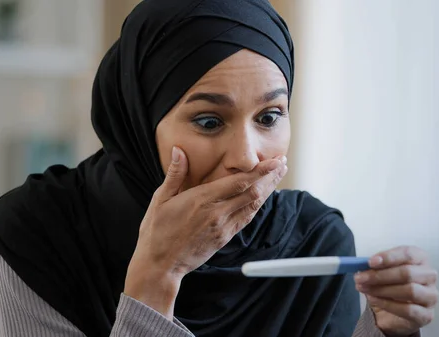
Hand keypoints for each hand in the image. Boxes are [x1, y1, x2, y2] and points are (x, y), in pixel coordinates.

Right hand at [125, 146, 287, 317]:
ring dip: (268, 189)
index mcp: (201, 200)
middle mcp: (217, 213)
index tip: (274, 160)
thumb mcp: (160, 199)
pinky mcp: (224, 237)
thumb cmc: (156, 231)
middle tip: (282, 162)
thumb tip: (179, 150)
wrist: (160, 265)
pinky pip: (246, 218)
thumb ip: (175, 174)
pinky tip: (263, 196)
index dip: (260, 170)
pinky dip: (257, 205)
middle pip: (252, 192)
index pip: (239, 182)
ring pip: (253, 205)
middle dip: (270, 176)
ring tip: (279, 175)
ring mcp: (223, 227)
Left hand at [354, 246, 438, 335]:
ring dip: (382, 290)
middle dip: (380, 275)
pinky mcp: (427, 315)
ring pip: (410, 290)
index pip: (408, 254)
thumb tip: (361, 265)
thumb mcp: (380, 272)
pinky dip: (387, 304)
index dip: (389, 257)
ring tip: (364, 289)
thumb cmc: (388, 286)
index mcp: (420, 258)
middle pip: (407, 273)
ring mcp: (431, 296)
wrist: (391, 313)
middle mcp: (429, 275)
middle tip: (361, 278)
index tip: (370, 262)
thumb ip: (374, 267)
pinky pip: (408, 309)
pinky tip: (373, 300)